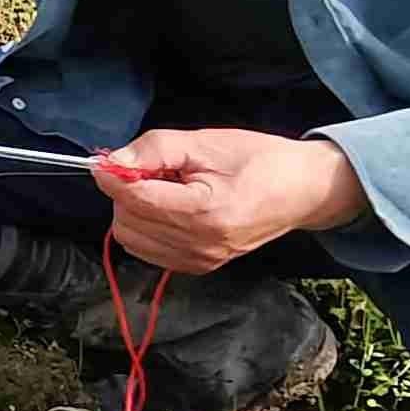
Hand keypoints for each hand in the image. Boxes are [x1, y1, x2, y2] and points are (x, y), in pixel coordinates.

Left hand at [91, 128, 366, 274]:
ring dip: (136, 210)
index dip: (113, 176)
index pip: (135, 199)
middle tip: (155, 170)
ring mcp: (200, 262)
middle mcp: (200, 246)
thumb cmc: (260, 160)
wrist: (302, 191)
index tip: (107, 160)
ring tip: (167, 189)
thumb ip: (157, 149)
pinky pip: (149, 251)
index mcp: (205, 213)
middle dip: (127, 193)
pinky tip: (172, 207)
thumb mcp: (207, 142)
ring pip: (132, 239)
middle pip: (127, 221)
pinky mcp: (199, 268)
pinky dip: (148, 227)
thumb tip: (112, 162)